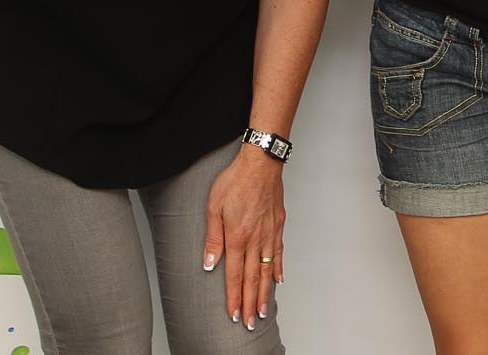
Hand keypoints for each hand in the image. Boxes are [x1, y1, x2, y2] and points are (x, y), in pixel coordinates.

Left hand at [202, 144, 285, 329]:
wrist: (261, 163)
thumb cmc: (235, 180)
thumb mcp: (214, 207)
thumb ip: (212, 237)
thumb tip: (209, 263)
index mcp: (237, 237)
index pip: (235, 275)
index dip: (234, 297)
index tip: (234, 314)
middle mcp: (255, 240)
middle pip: (253, 279)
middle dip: (250, 304)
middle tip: (250, 323)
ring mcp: (269, 234)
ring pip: (267, 271)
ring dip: (265, 293)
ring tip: (263, 311)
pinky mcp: (278, 226)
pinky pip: (278, 253)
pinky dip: (278, 269)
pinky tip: (278, 281)